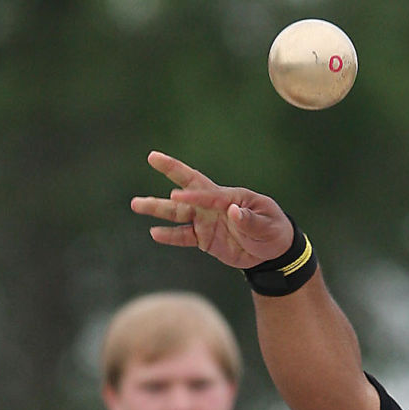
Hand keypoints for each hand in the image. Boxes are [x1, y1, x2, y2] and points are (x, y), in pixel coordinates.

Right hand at [130, 151, 293, 267]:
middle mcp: (213, 206)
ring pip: (178, 213)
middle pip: (188, 188)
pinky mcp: (204, 238)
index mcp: (229, 197)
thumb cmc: (272, 230)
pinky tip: (154, 233)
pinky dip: (170, 236)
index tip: (177, 195)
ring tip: (136, 204)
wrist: (272, 252)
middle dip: (171, 171)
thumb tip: (233, 211)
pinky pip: (183, 236)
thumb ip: (250, 220)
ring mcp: (206, 221)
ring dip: (157, 208)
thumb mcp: (267, 224)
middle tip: (152, 157)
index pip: (207, 192)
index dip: (193, 194)